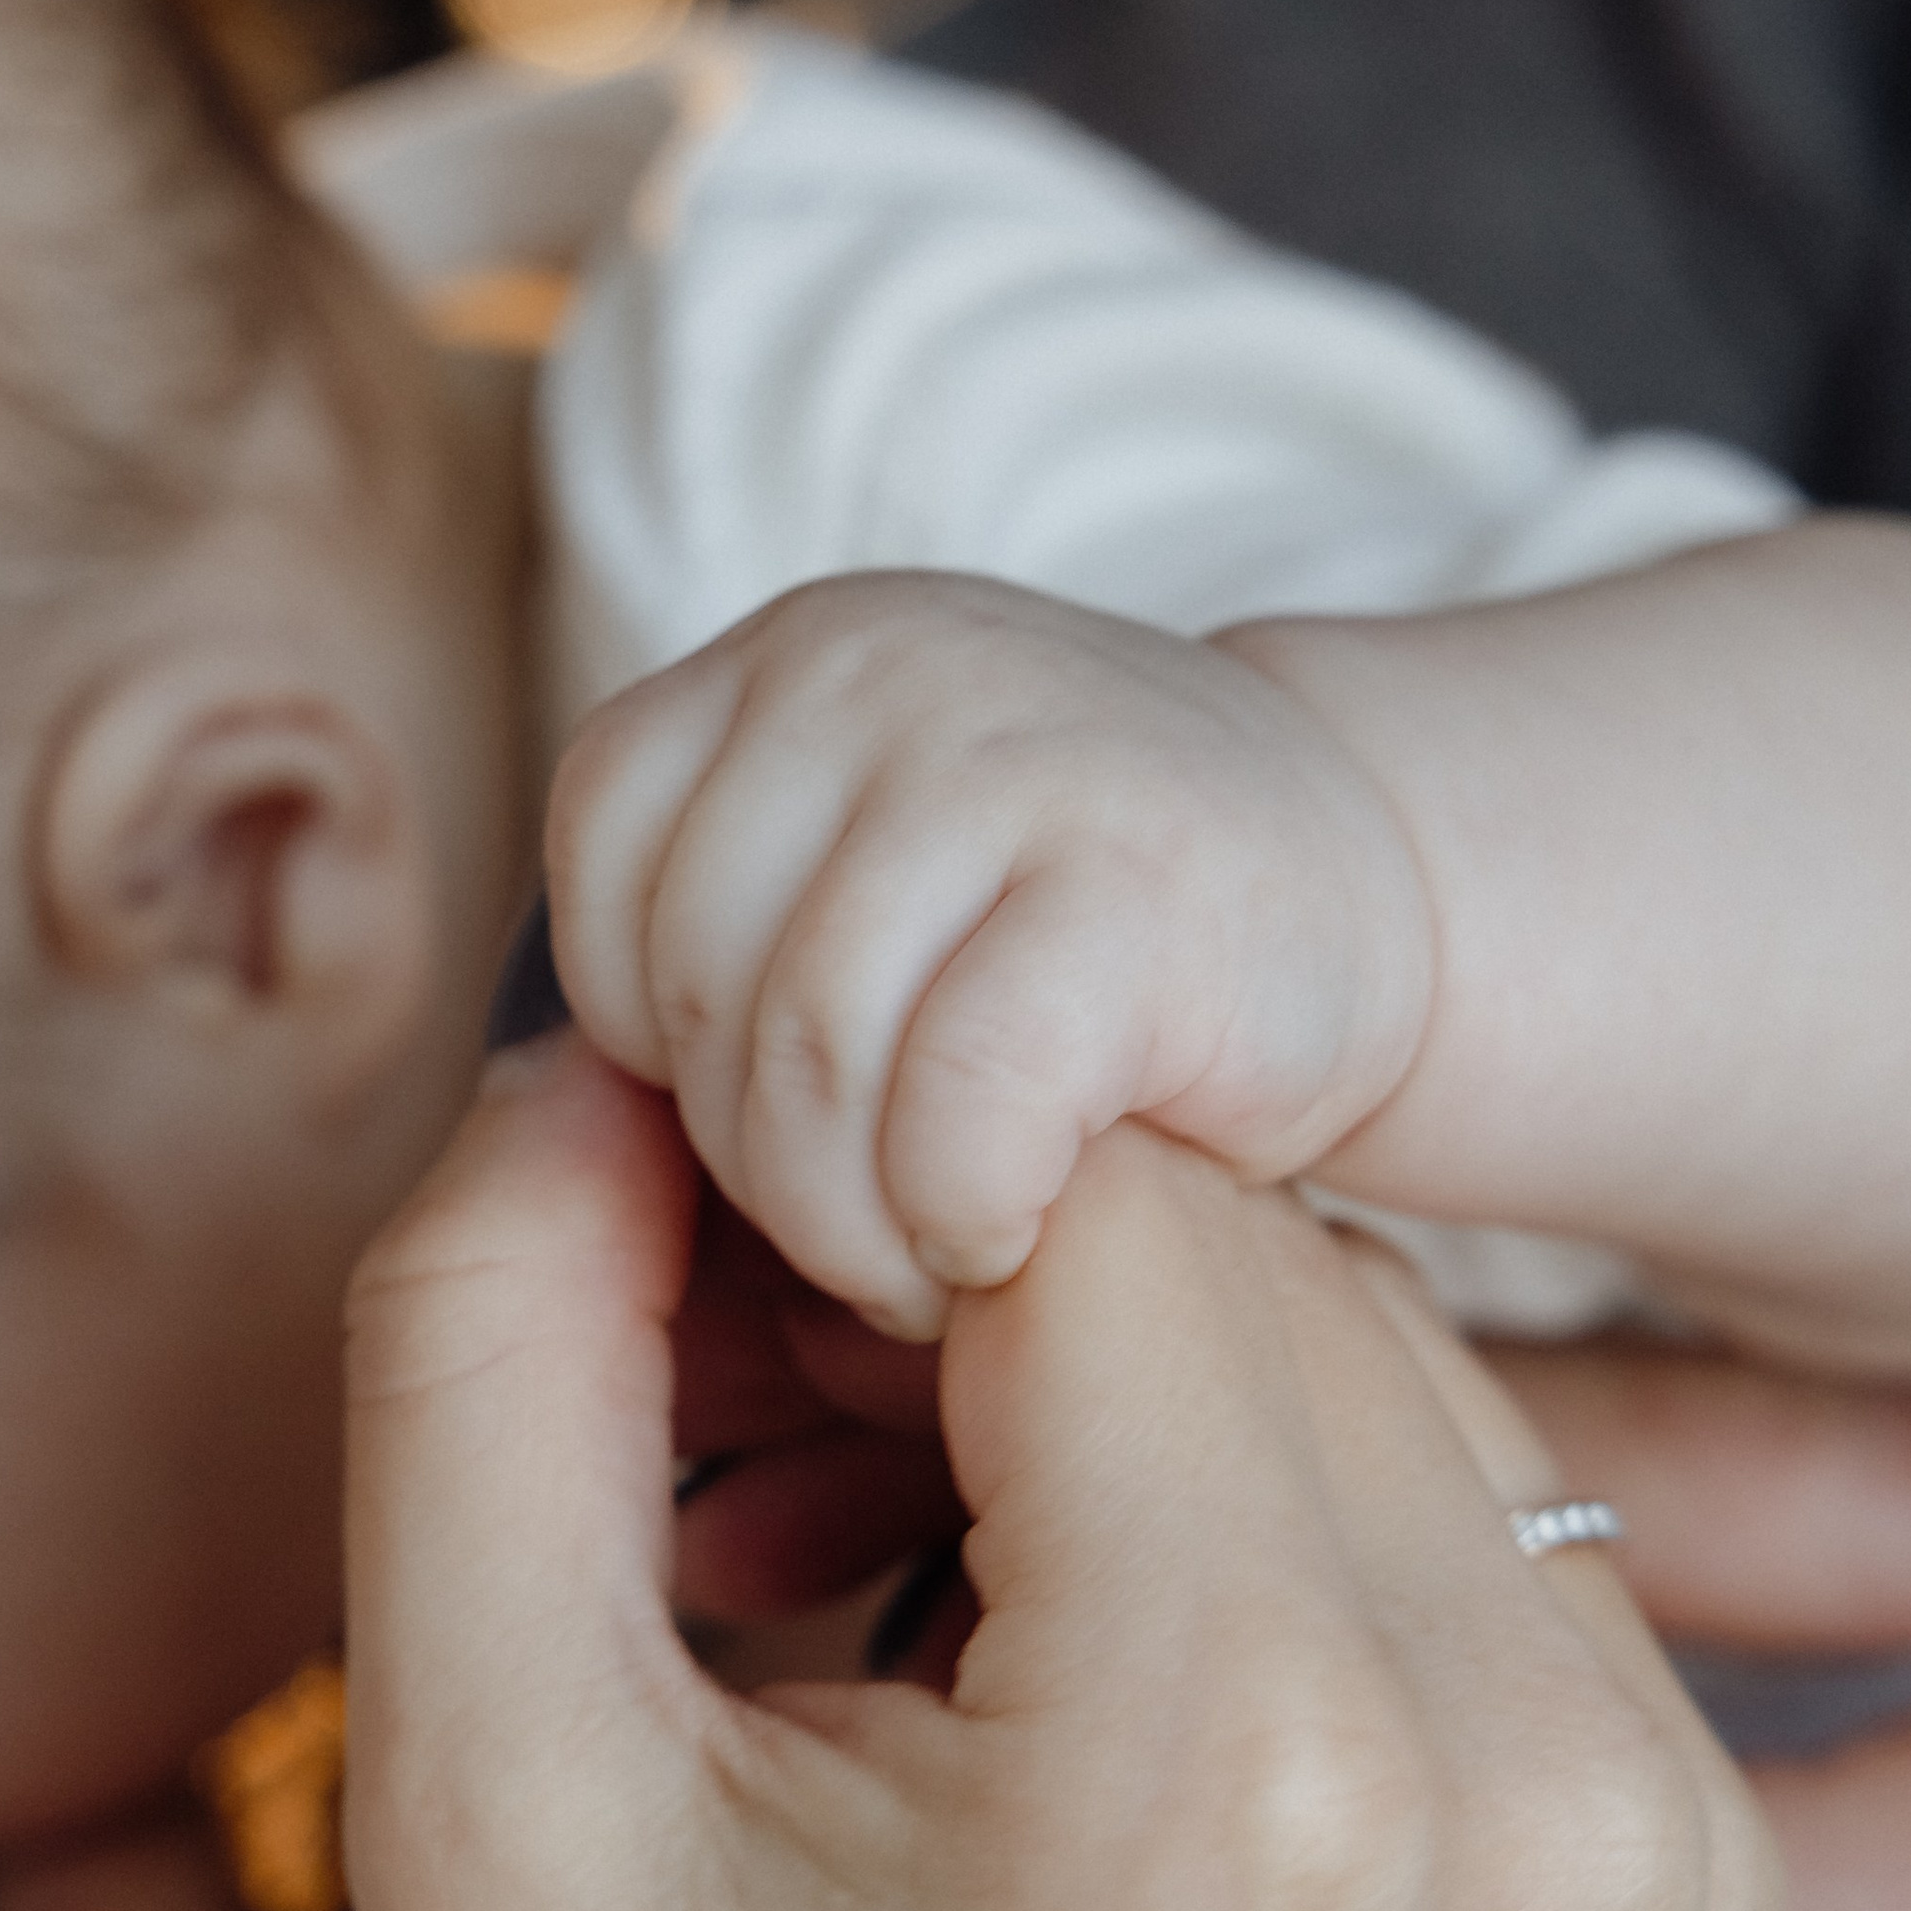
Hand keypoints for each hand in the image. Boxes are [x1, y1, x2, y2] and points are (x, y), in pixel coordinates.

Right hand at [343, 1039, 1767, 1910]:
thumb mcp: (472, 1809)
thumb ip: (494, 1351)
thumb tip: (608, 1073)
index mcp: (1254, 1759)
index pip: (1081, 1179)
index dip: (833, 1168)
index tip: (665, 1290)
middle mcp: (1544, 1784)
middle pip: (1250, 1256)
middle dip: (963, 1275)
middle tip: (724, 1454)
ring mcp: (1660, 1851)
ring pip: (1369, 1369)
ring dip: (1107, 1394)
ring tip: (863, 1600)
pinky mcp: (1680, 1900)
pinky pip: (1468, 1539)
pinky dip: (1253, 1528)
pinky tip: (1050, 1691)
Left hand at [547, 571, 1428, 1338]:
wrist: (1376, 894)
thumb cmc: (1089, 952)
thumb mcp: (868, 900)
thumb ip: (712, 984)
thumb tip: (535, 1206)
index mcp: (783, 661)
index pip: (600, 867)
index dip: (665, 1046)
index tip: (792, 1116)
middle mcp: (875, 666)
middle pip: (687, 990)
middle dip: (767, 1173)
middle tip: (880, 1226)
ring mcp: (1007, 758)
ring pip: (801, 1066)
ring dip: (857, 1228)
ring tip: (936, 1250)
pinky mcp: (1132, 890)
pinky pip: (949, 1118)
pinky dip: (959, 1226)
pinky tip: (1016, 1237)